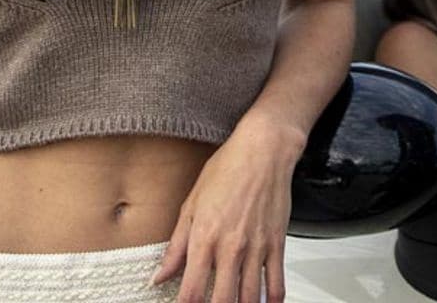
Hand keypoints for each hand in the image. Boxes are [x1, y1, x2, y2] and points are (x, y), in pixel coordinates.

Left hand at [152, 118, 304, 302]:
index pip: (191, 293)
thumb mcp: (192, 203)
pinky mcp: (277, 243)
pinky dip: (271, 302)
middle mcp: (231, 247)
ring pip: (249, 299)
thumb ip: (176, 245)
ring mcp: (256, 248)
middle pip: (221, 302)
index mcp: (204, 238)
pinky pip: (276, 284)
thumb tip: (159, 275)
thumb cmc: (228, 168)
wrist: (264, 149)